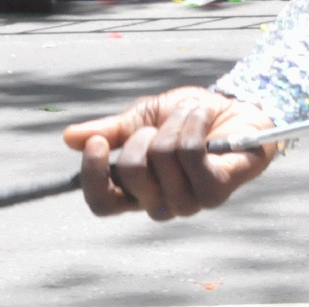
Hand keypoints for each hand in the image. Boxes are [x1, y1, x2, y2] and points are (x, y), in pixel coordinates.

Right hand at [63, 87, 275, 219]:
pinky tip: (202, 118)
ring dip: (174, 125)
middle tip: (163, 123)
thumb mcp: (145, 117)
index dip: (94, 177)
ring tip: (190, 115)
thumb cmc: (190, 117)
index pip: (102, 204)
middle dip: (145, 135)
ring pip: (163, 158)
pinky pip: (190, 154)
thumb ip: (112, 131)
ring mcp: (190, 202)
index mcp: (137, 192)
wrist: (238, 105)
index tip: (96, 143)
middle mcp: (161, 204)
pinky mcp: (216, 191)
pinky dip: (193, 126)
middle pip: (132, 174)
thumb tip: (70, 137)